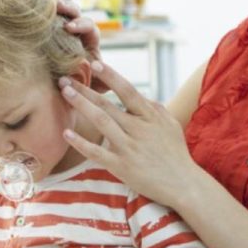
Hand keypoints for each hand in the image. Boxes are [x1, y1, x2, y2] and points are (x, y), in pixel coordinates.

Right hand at [56, 0, 106, 92]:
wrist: (66, 86)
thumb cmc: (80, 86)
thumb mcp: (91, 87)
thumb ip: (99, 84)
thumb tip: (104, 82)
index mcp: (90, 42)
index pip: (90, 28)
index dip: (81, 25)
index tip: (70, 28)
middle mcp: (78, 31)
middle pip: (77, 13)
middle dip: (68, 8)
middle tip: (58, 7)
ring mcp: (63, 26)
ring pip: (62, 7)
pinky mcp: (50, 26)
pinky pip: (48, 9)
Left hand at [59, 61, 195, 207]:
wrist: (183, 184)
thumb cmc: (176, 153)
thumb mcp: (171, 124)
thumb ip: (154, 108)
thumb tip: (140, 96)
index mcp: (150, 116)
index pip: (127, 90)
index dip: (110, 76)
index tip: (94, 64)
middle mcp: (138, 129)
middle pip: (107, 104)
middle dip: (84, 90)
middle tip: (64, 79)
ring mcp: (129, 147)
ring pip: (101, 121)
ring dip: (81, 105)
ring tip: (65, 93)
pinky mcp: (121, 166)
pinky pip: (97, 153)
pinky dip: (81, 143)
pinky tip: (66, 133)